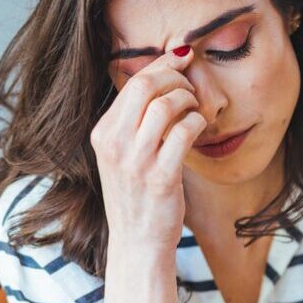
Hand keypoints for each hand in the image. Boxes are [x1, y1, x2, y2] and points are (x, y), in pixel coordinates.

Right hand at [90, 46, 207, 251]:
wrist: (137, 242)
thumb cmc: (136, 195)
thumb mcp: (122, 155)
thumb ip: (134, 121)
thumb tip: (162, 79)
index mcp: (102, 133)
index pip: (132, 83)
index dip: (162, 66)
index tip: (181, 60)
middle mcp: (114, 144)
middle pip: (146, 86)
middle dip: (175, 78)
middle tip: (191, 87)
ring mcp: (136, 161)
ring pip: (166, 106)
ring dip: (189, 101)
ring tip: (196, 110)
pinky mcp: (161, 177)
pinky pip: (184, 132)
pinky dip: (197, 123)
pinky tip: (199, 128)